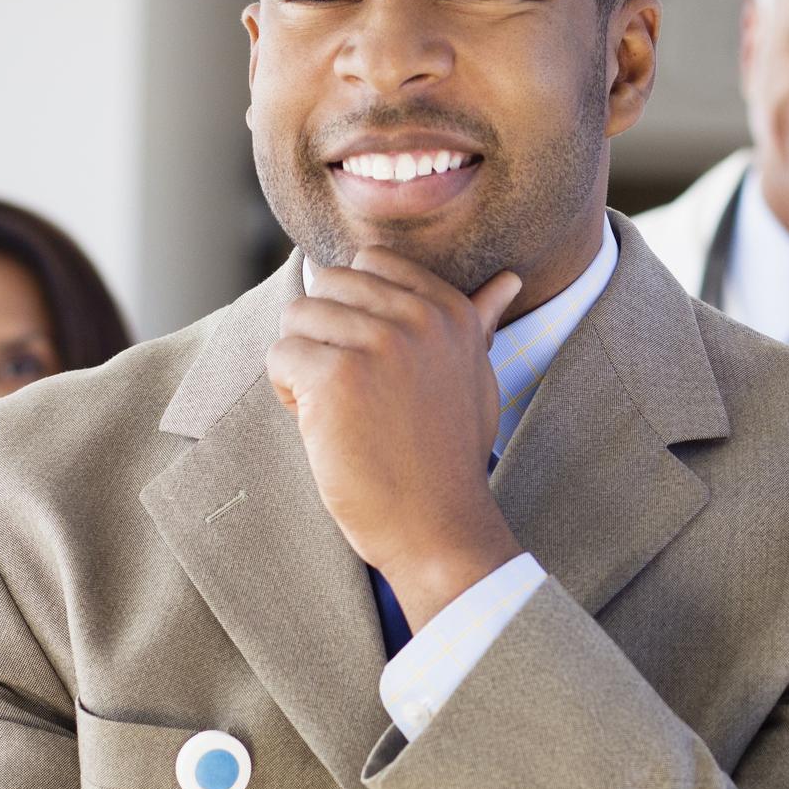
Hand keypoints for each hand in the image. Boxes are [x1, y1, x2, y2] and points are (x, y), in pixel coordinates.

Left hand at [266, 247, 523, 629]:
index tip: (378, 363)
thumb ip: (479, 322)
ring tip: (336, 408)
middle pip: (327, 282)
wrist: (438, 525)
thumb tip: (509, 280)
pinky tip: (321, 425)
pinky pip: (280, 354)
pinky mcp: (337, 377)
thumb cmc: (450, 455)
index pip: (371, 262)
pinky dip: (287, 392)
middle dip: (325, 333)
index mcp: (451, 311)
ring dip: (303, 362)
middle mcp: (420, 318)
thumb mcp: (476, 377)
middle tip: (352, 391)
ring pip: (298, 314)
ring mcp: (380, 345)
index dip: (356, 311)